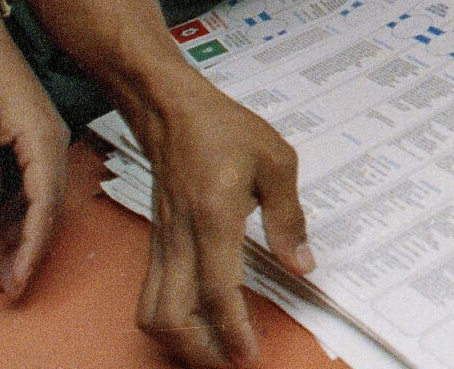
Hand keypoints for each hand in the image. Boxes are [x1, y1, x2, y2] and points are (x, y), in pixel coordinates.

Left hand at [0, 0, 69, 298]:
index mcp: (42, 140)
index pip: (43, 205)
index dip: (30, 248)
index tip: (16, 281)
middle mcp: (52, 142)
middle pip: (49, 207)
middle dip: (31, 250)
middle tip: (9, 287)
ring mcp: (45, 139)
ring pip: (43, 198)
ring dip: (26, 234)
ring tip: (5, 270)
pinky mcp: (32, 137)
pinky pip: (34, 184)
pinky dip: (21, 213)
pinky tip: (3, 229)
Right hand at [136, 78, 310, 368]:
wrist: (172, 110)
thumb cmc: (224, 129)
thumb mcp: (276, 161)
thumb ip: (288, 217)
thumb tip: (302, 264)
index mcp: (213, 216)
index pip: (216, 289)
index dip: (232, 330)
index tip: (250, 355)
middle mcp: (180, 238)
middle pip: (171, 317)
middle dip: (199, 351)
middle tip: (235, 361)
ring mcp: (163, 243)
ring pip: (153, 312)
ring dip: (181, 341)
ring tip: (217, 351)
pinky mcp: (157, 243)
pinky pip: (152, 295)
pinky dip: (171, 320)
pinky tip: (199, 324)